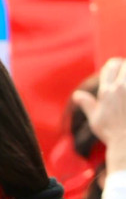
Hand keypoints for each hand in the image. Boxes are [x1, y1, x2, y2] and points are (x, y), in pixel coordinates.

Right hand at [73, 57, 125, 171]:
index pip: (110, 67)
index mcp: (106, 92)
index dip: (114, 65)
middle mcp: (120, 88)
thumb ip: (87, 104)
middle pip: (125, 65)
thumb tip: (77, 95)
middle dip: (125, 67)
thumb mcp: (95, 119)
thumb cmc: (111, 133)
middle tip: (125, 74)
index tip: (117, 67)